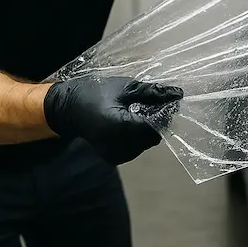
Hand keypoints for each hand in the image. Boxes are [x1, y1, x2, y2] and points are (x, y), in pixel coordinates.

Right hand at [43, 76, 183, 164]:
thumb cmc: (96, 93)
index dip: (164, 115)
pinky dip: (136, 138)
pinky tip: (128, 125)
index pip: (156, 126)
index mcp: (122, 126)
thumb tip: (177, 94)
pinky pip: (135, 149)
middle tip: (148, 106)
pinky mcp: (114, 158)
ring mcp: (116, 155)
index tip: (165, 103)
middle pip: (152, 137)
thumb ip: (152, 93)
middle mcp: (120, 145)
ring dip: (146, 131)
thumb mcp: (126, 88)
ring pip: (145, 144)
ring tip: (135, 115)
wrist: (69, 109)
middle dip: (156, 122)